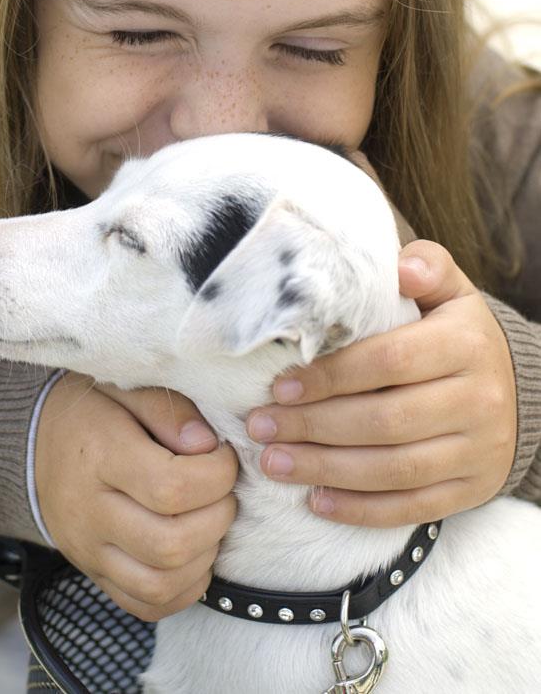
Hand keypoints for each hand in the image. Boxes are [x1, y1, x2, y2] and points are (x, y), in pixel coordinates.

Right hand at [35, 372, 237, 619]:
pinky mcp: (93, 574)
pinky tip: (192, 554)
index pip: (171, 487)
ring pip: (159, 584)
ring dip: (203, 557)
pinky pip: (145, 605)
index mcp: (99, 457)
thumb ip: (168, 411)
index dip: (217, 475)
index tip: (223, 456)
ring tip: (208, 520)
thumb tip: (207, 445)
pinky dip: (182, 589)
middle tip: (222, 491)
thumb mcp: (126, 388)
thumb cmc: (91, 411)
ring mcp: (88, 551)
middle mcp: (89, 512)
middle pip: (170, 544)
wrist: (32, 442)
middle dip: (217, 518)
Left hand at [246, 240, 517, 526]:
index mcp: (464, 345)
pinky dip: (361, 508)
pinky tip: (316, 500)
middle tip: (261, 426)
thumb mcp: (450, 292)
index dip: (330, 375)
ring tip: (273, 463)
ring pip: (394, 469)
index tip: (280, 385)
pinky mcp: (471, 489)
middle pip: (385, 420)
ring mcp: (477, 451)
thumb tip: (400, 267)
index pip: (389, 362)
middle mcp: (477, 400)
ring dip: (326, 469)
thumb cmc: (457, 334)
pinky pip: (412, 507)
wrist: (518, 389)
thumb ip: (426, 267)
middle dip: (314, 426)